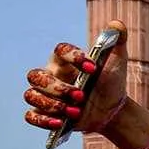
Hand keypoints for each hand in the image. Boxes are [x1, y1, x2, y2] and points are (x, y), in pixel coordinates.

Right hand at [23, 21, 129, 135]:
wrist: (113, 110)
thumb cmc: (110, 82)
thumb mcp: (117, 62)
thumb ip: (117, 40)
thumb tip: (117, 24)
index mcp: (65, 62)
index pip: (59, 51)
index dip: (73, 57)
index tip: (93, 68)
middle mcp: (51, 76)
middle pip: (35, 75)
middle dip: (57, 87)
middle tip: (80, 95)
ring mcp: (46, 96)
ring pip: (31, 95)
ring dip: (51, 104)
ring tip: (75, 111)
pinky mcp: (46, 114)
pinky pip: (31, 116)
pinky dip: (42, 120)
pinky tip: (59, 123)